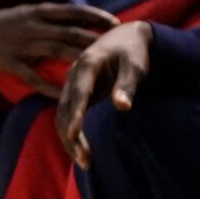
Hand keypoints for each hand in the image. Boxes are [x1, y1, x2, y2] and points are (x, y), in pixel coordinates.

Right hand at [0, 3, 120, 98]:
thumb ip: (52, 17)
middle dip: (94, 39)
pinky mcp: (11, 63)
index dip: (95, 16)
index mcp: (37, 11)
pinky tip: (66, 94)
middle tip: (117, 48)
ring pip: (56, 52)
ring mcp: (21, 45)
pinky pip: (34, 77)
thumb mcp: (27, 13)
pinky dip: (50, 86)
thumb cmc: (6, 23)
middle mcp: (31, 26)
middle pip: (69, 32)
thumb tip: (83, 18)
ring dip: (79, 60)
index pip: (72, 11)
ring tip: (101, 70)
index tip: (117, 23)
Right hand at [55, 22, 153, 166]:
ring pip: (63, 113)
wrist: (126, 36)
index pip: (78, 92)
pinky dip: (73, 131)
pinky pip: (70, 113)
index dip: (76, 114)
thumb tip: (122, 107)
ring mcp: (73, 83)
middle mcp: (74, 74)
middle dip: (71, 135)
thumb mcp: (135, 66)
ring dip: (70, 137)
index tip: (74, 134)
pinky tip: (82, 150)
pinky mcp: (78, 91)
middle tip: (85, 161)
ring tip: (84, 162)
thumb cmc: (133, 52)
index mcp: (87, 64)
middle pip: (65, 107)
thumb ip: (127, 86)